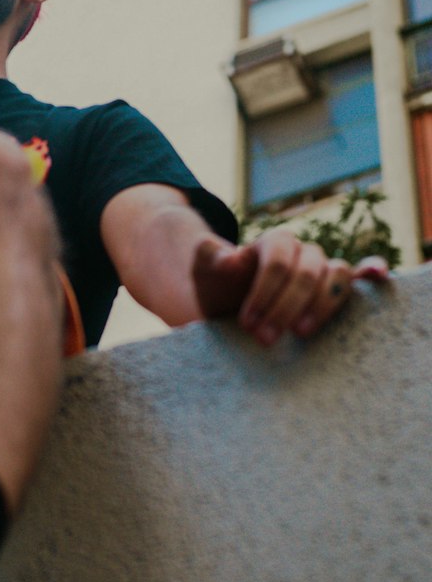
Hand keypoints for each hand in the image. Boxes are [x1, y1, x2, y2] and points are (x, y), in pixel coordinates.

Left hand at [192, 233, 390, 345]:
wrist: (224, 301)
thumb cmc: (215, 286)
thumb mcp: (203, 273)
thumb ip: (209, 259)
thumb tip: (231, 258)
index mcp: (273, 242)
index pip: (279, 260)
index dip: (265, 292)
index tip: (246, 323)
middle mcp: (303, 252)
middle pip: (307, 272)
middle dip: (285, 307)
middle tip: (263, 339)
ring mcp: (321, 269)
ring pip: (337, 275)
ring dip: (322, 306)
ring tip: (300, 333)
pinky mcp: (332, 289)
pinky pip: (358, 276)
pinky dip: (372, 271)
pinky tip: (378, 277)